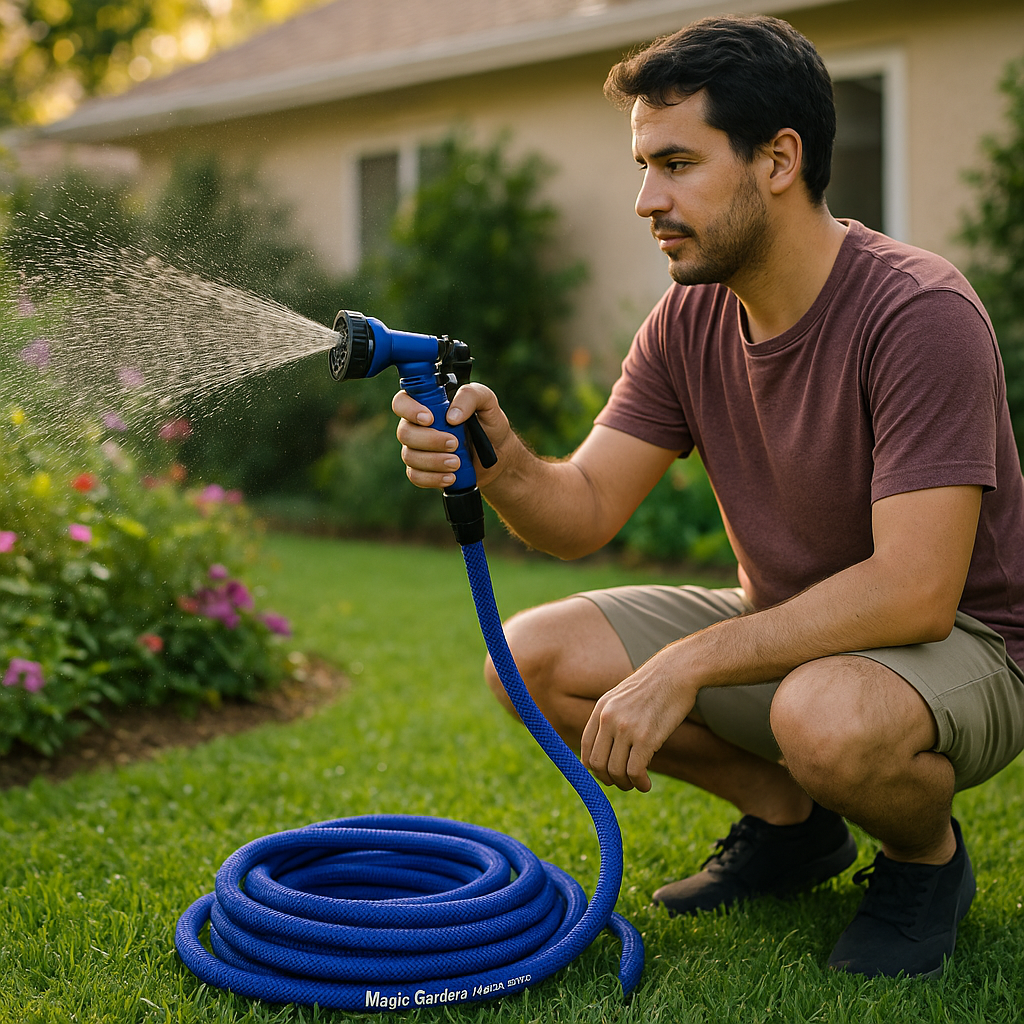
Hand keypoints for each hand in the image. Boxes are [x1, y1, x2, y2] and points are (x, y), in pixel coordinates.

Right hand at [393, 383, 509, 489]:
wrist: (499, 454)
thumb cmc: (489, 423)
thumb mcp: (487, 401)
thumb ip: (470, 396)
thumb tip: (451, 416)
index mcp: (427, 404)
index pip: (402, 402)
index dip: (409, 410)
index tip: (430, 419)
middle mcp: (417, 426)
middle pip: (404, 432)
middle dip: (429, 440)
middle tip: (454, 443)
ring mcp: (418, 449)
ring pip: (409, 456)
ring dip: (433, 461)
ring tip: (457, 462)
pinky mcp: (423, 470)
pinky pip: (416, 476)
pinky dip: (433, 478)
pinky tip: (451, 477)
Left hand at [580, 646, 698, 791]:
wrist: (677, 671)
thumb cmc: (655, 686)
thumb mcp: (623, 697)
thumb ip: (611, 718)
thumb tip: (606, 749)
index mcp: (601, 708)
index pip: (585, 747)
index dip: (593, 767)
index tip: (605, 774)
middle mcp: (609, 718)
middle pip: (597, 763)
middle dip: (608, 779)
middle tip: (622, 782)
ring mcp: (626, 728)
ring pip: (615, 771)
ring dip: (625, 784)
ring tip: (637, 783)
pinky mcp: (646, 737)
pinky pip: (635, 771)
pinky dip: (639, 783)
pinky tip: (646, 784)